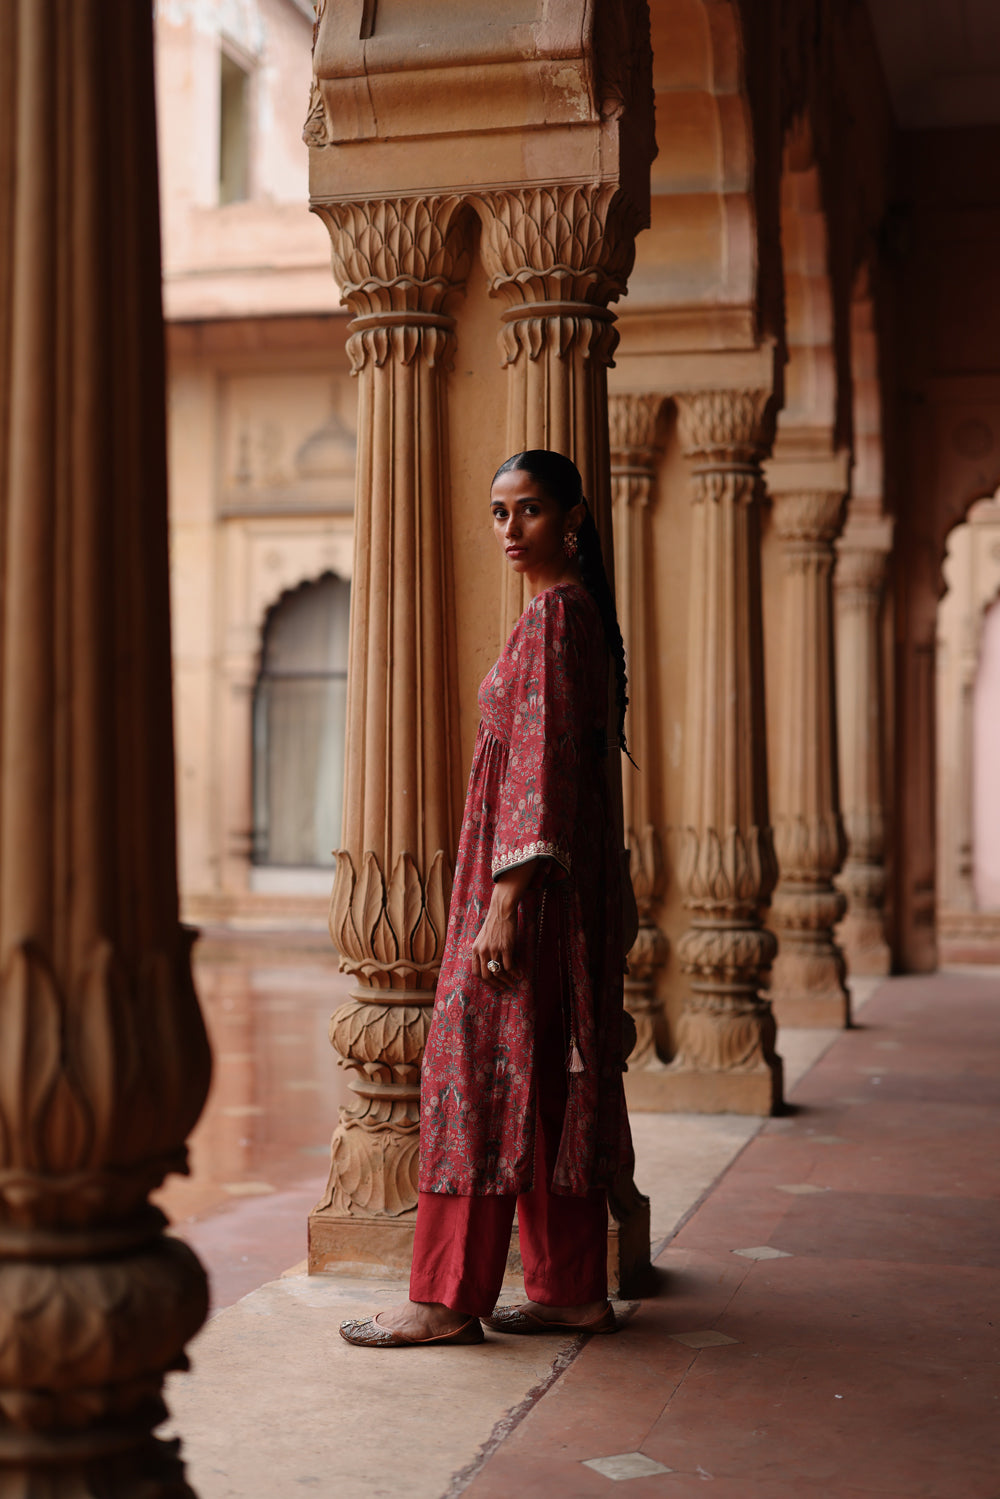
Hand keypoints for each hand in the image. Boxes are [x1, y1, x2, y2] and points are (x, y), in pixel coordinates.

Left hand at [470, 861, 538, 987]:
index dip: (485, 981)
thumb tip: (490, 966)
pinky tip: (519, 975)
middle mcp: (482, 951)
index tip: (493, 983)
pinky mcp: (505, 947)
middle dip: (495, 984)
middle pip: (486, 976)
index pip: (476, 972)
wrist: (501, 910)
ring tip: (513, 982)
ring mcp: (494, 949)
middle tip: (504, 987)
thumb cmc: (494, 923)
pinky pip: (509, 966)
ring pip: (498, 972)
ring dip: (506, 980)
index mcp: (475, 949)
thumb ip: (483, 951)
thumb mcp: (483, 938)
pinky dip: (514, 973)